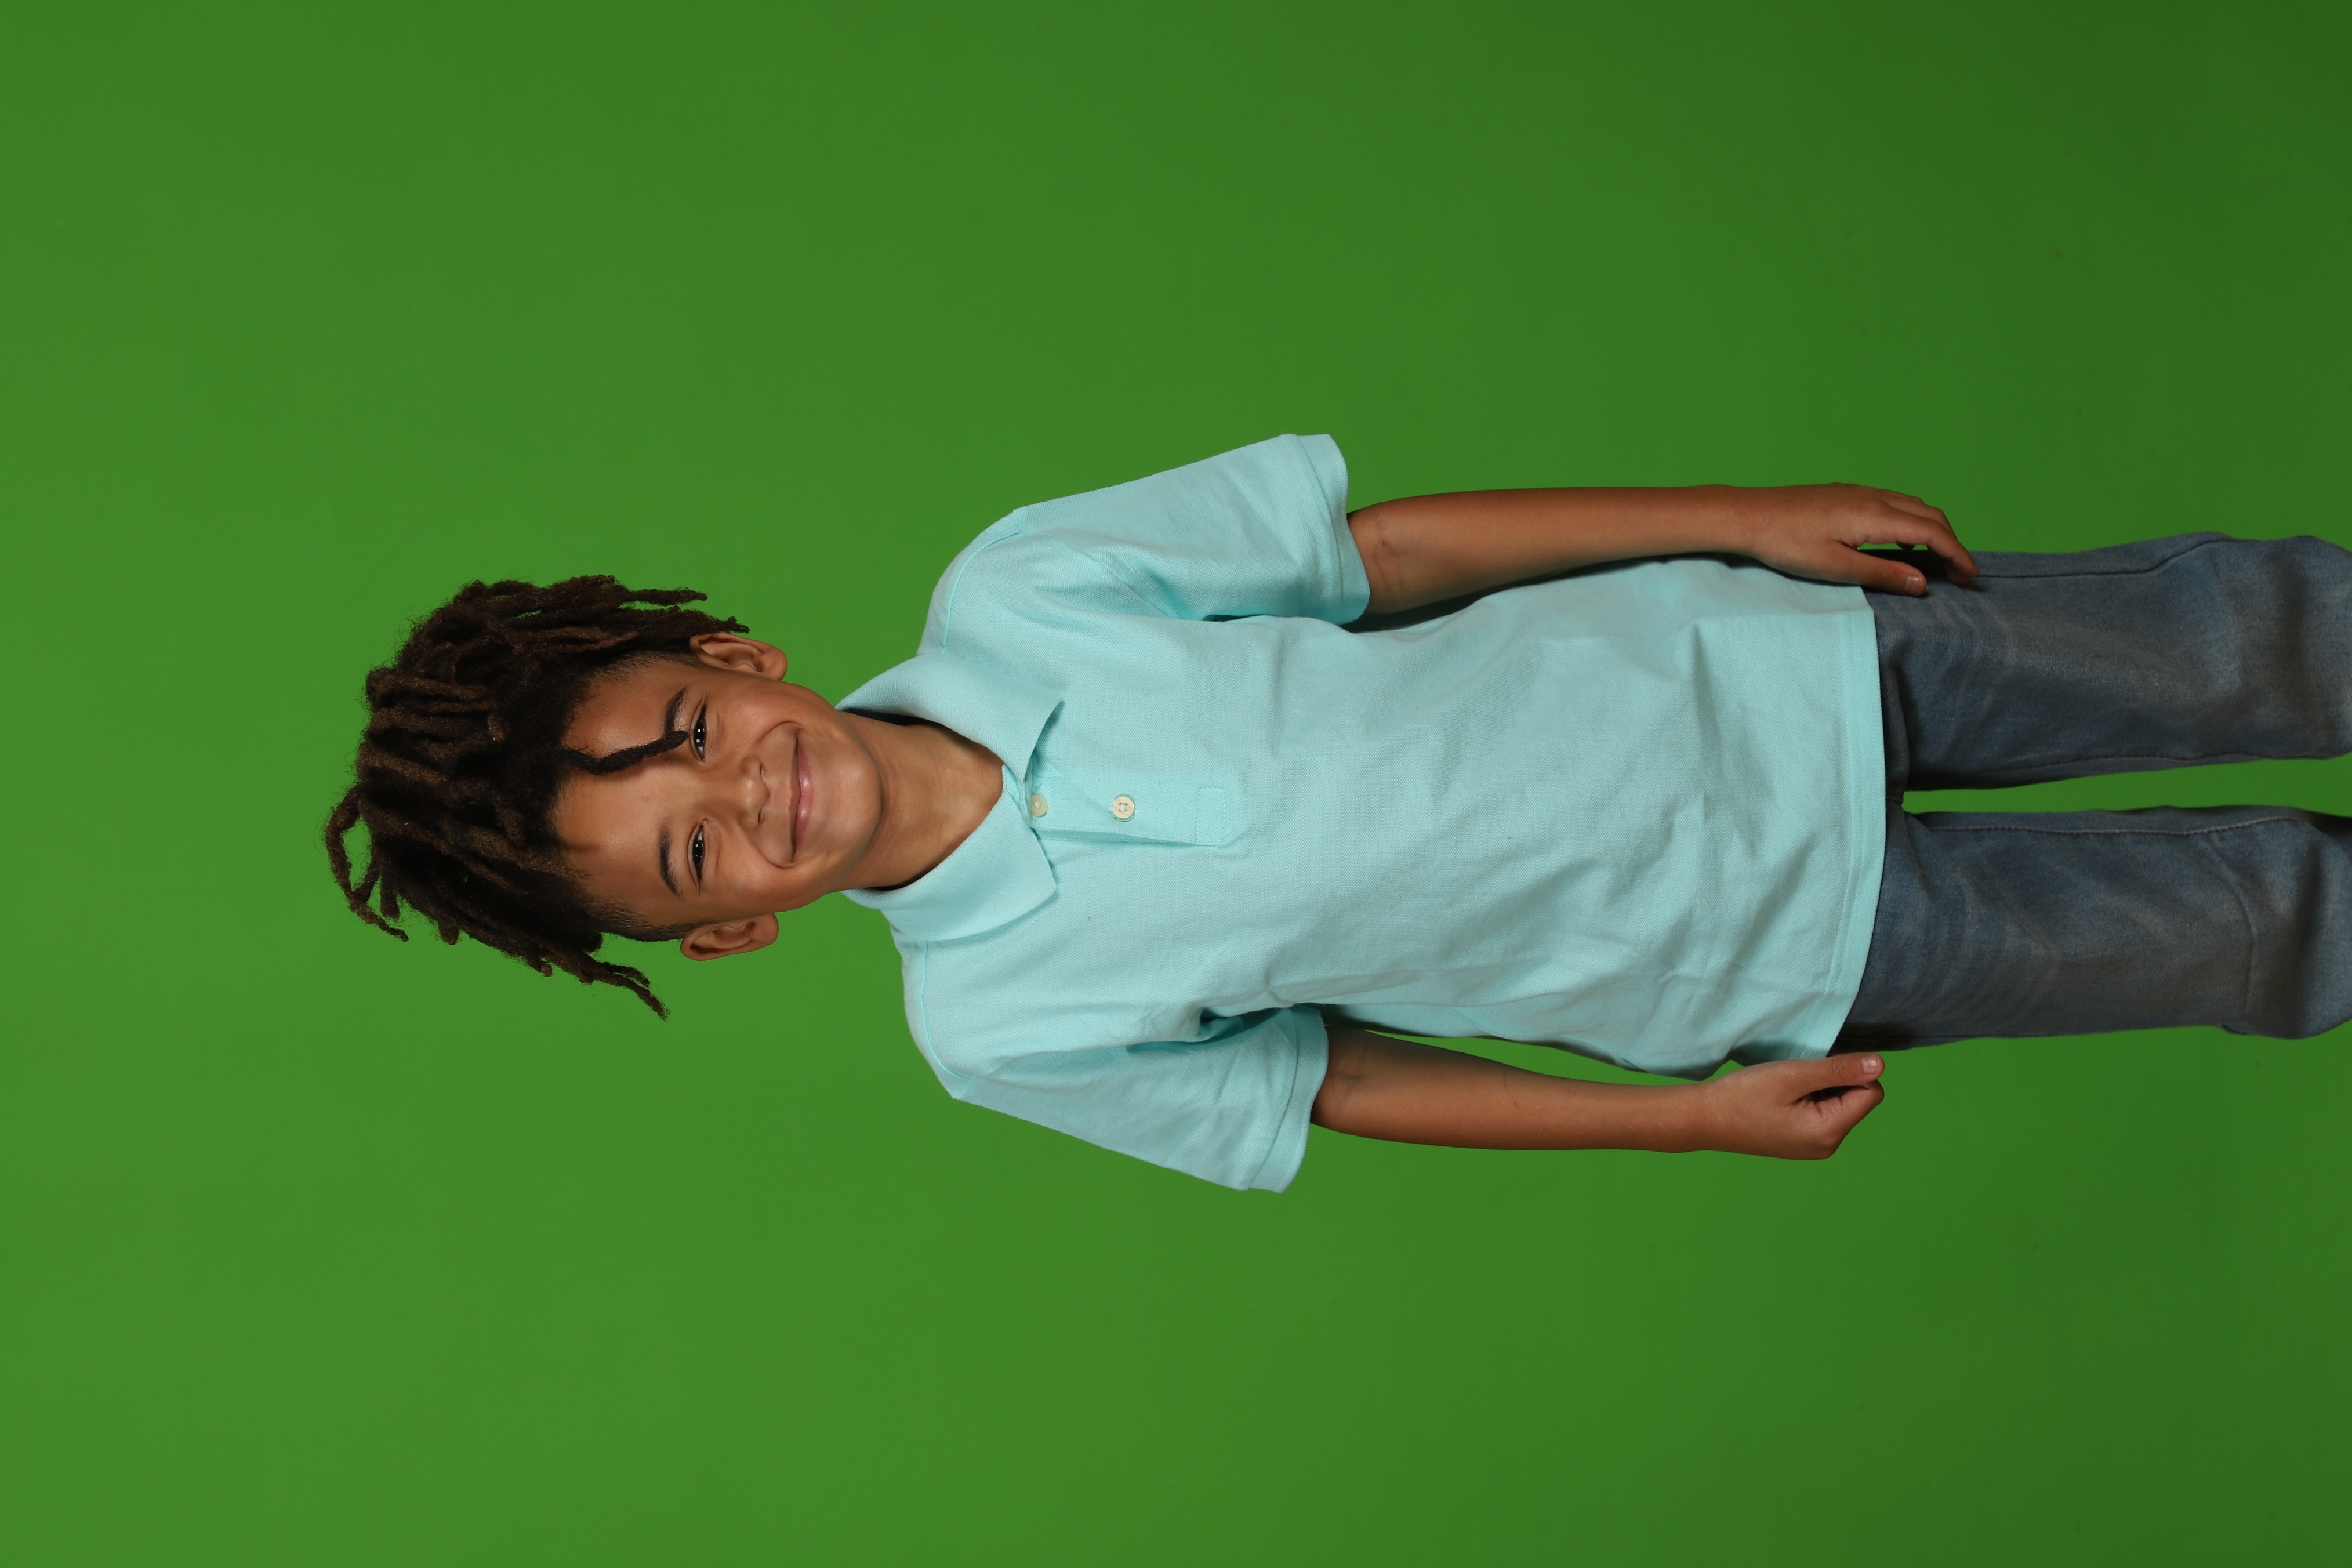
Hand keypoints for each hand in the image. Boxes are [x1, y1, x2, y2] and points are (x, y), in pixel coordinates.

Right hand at [1694, 1054, 1885, 1158]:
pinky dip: (1808, 1099)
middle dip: (1834, 1081)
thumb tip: (1880, 1064)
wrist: (1704, 1119)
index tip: (1814, 1069)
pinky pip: (1822, 1114)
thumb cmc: (1744, 1095)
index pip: (1871, 1092)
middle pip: (1857, 1099)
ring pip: (1839, 1105)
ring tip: (1785, 1090)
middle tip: (1795, 1079)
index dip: (1850, 1071)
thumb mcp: (1793, 1075)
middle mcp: (1828, 1145)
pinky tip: (1782, 1099)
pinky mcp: (1802, 1142)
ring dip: (1820, 1088)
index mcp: (1829, 1131)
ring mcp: (1815, 1146)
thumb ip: (1839, 1069)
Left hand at [1730, 485, 1975, 595]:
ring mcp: (1860, 492)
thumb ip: (1881, 574)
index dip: (1957, 553)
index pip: (1932, 532)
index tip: (1972, 575)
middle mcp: (1873, 497)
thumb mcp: (1835, 567)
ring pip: (1912, 507)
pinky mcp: (1847, 495)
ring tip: (1937, 561)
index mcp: (1875, 515)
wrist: (1748, 515)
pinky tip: (1901, 545)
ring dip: (1932, 531)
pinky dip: (1911, 523)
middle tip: (1960, 573)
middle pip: (1929, 515)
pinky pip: (1893, 504)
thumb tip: (1922, 583)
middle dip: (1951, 543)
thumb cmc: (1786, 543)